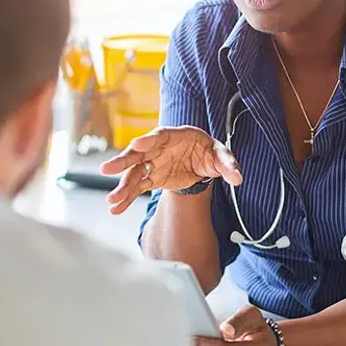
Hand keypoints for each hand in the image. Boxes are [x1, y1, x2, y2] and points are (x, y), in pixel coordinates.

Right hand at [100, 125, 241, 212]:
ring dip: (122, 186)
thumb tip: (237, 177)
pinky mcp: (151, 178)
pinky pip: (136, 188)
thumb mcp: (220, 154)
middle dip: (124, 160)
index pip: (160, 135)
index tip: (137, 144)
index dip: (149, 139)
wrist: (201, 161)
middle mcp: (158, 148)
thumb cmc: (208, 151)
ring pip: (134, 173)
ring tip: (112, 201)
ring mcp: (152, 163)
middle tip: (108, 168)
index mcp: (175, 136)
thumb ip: (228, 163)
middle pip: (138, 153)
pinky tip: (116, 210)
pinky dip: (127, 198)